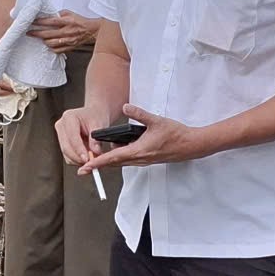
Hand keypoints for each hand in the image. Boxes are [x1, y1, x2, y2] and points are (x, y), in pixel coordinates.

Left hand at [32, 10, 100, 53]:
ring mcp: (68, 40)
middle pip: (47, 34)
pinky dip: (51, 48)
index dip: (39, 22)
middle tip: (29, 32)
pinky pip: (57, 50)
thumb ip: (59, 14)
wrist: (92, 30)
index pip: (50, 22)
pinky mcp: (69, 47)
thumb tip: (48, 15)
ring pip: (51, 43)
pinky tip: (48, 45)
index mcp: (67, 21)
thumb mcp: (70, 13)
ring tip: (39, 38)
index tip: (32, 22)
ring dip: (43, 41)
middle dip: (36, 33)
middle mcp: (66, 31)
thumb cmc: (80, 21)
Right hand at [54, 105, 113, 166]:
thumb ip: (96, 140)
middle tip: (90, 163)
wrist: (94, 114)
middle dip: (78, 158)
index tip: (87, 159)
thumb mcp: (99, 125)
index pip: (72, 138)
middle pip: (66, 147)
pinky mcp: (62, 142)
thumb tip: (95, 153)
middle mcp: (61, 125)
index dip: (79, 150)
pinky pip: (67, 155)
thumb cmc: (96, 116)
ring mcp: (60, 134)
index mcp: (69, 117)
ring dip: (78, 160)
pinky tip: (86, 158)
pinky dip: (76, 159)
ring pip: (66, 153)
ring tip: (91, 159)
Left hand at [75, 104, 211, 171]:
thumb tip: (125, 107)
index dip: (97, 163)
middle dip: (98, 166)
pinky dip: (118, 158)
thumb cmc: (176, 134)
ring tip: (94, 159)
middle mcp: (139, 159)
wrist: (191, 145)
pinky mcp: (147, 159)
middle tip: (83, 168)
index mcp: (139, 151)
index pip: (113, 158)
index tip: (85, 167)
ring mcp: (143, 160)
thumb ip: (140, 114)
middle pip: (113, 164)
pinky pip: (128, 160)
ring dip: (108, 162)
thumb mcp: (157, 120)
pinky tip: (115, 149)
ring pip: (121, 162)